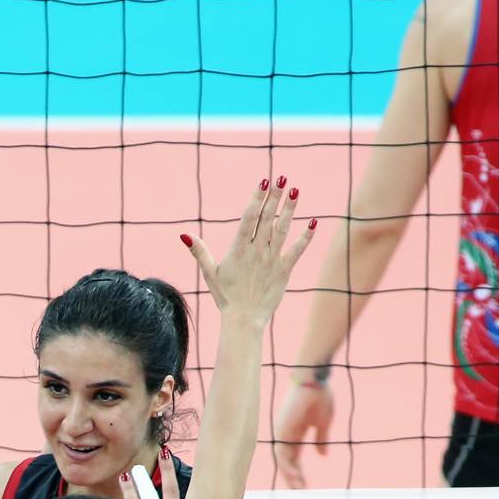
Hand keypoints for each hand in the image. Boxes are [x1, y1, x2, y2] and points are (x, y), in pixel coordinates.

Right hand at [185, 179, 314, 332]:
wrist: (243, 320)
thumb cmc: (226, 297)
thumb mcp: (210, 273)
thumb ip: (199, 252)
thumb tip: (184, 235)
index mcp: (238, 249)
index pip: (249, 218)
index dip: (257, 198)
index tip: (264, 181)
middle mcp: (256, 251)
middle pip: (267, 219)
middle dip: (274, 197)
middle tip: (282, 178)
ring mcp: (271, 260)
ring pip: (282, 229)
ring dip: (289, 209)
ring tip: (295, 191)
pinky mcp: (284, 271)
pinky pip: (297, 250)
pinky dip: (306, 237)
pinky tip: (314, 222)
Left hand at [270, 376, 335, 489]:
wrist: (315, 379)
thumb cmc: (320, 396)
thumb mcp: (323, 423)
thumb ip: (321, 440)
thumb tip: (322, 455)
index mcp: (294, 431)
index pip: (293, 456)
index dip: (298, 470)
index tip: (305, 484)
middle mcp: (285, 433)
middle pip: (285, 460)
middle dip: (292, 476)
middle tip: (300, 490)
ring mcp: (281, 431)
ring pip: (281, 459)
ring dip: (289, 474)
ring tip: (298, 487)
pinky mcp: (281, 429)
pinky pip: (281, 452)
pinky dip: (287, 465)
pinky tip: (294, 475)